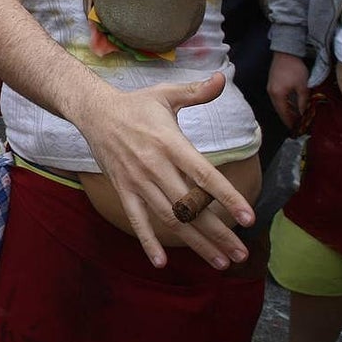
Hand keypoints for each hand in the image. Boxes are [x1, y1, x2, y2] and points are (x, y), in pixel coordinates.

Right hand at [79, 73, 253, 269]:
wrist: (93, 111)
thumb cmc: (135, 104)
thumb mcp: (166, 95)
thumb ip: (196, 92)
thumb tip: (222, 78)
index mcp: (170, 143)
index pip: (204, 176)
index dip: (227, 198)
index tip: (248, 217)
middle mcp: (154, 165)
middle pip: (190, 206)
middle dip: (218, 232)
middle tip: (241, 253)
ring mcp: (137, 180)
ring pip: (169, 218)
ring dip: (195, 242)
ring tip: (219, 261)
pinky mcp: (122, 188)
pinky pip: (137, 219)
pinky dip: (148, 241)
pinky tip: (161, 263)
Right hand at [267, 52, 309, 129]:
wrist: (286, 53)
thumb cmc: (295, 69)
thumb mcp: (302, 87)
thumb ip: (302, 102)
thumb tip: (303, 114)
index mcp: (277, 95)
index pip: (284, 113)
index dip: (290, 122)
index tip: (297, 130)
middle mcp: (271, 93)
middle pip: (279, 110)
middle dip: (288, 118)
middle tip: (297, 125)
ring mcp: (270, 88)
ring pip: (278, 105)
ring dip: (287, 111)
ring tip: (296, 117)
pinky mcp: (272, 84)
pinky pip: (278, 98)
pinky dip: (284, 104)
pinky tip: (291, 105)